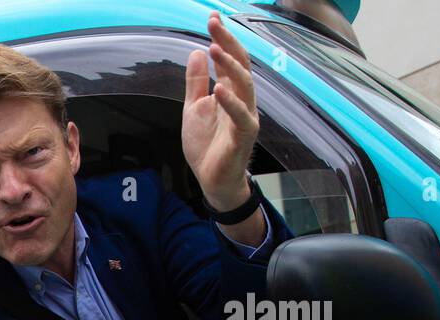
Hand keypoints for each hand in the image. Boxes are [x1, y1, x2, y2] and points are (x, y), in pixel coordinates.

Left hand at [182, 12, 258, 211]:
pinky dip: (231, 101)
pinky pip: (241, 115)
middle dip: (227, 42)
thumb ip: (195, 83)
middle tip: (214, 23)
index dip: (222, 38)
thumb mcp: (193, 109)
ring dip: (229, 65)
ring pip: (243, 84)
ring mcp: (245, 116)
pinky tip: (219, 88)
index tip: (212, 18)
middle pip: (240, 65)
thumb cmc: (206, 146)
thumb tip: (197, 52)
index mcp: (231, 91)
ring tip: (214, 48)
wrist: (212, 180)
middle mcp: (243, 99)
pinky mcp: (244, 135)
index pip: (230, 59)